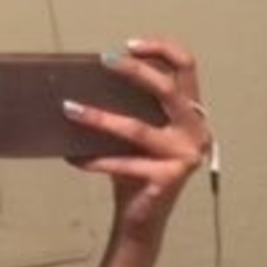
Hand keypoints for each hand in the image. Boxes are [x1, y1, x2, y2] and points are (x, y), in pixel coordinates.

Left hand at [66, 39, 211, 242]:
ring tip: (70, 109)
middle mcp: (196, 132)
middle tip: (103, 61)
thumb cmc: (137, 175)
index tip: (129, 45)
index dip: (161, 49)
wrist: (142, 221)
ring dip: (99, 118)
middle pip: (166, 88)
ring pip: (137, 128)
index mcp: (192, 114)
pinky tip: (74, 157)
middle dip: (133, 70)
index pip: (186, 67)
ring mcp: (185, 156)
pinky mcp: (169, 178)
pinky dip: (95, 160)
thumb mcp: (138, 135)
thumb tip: (93, 78)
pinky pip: (124, 164)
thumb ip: (133, 108)